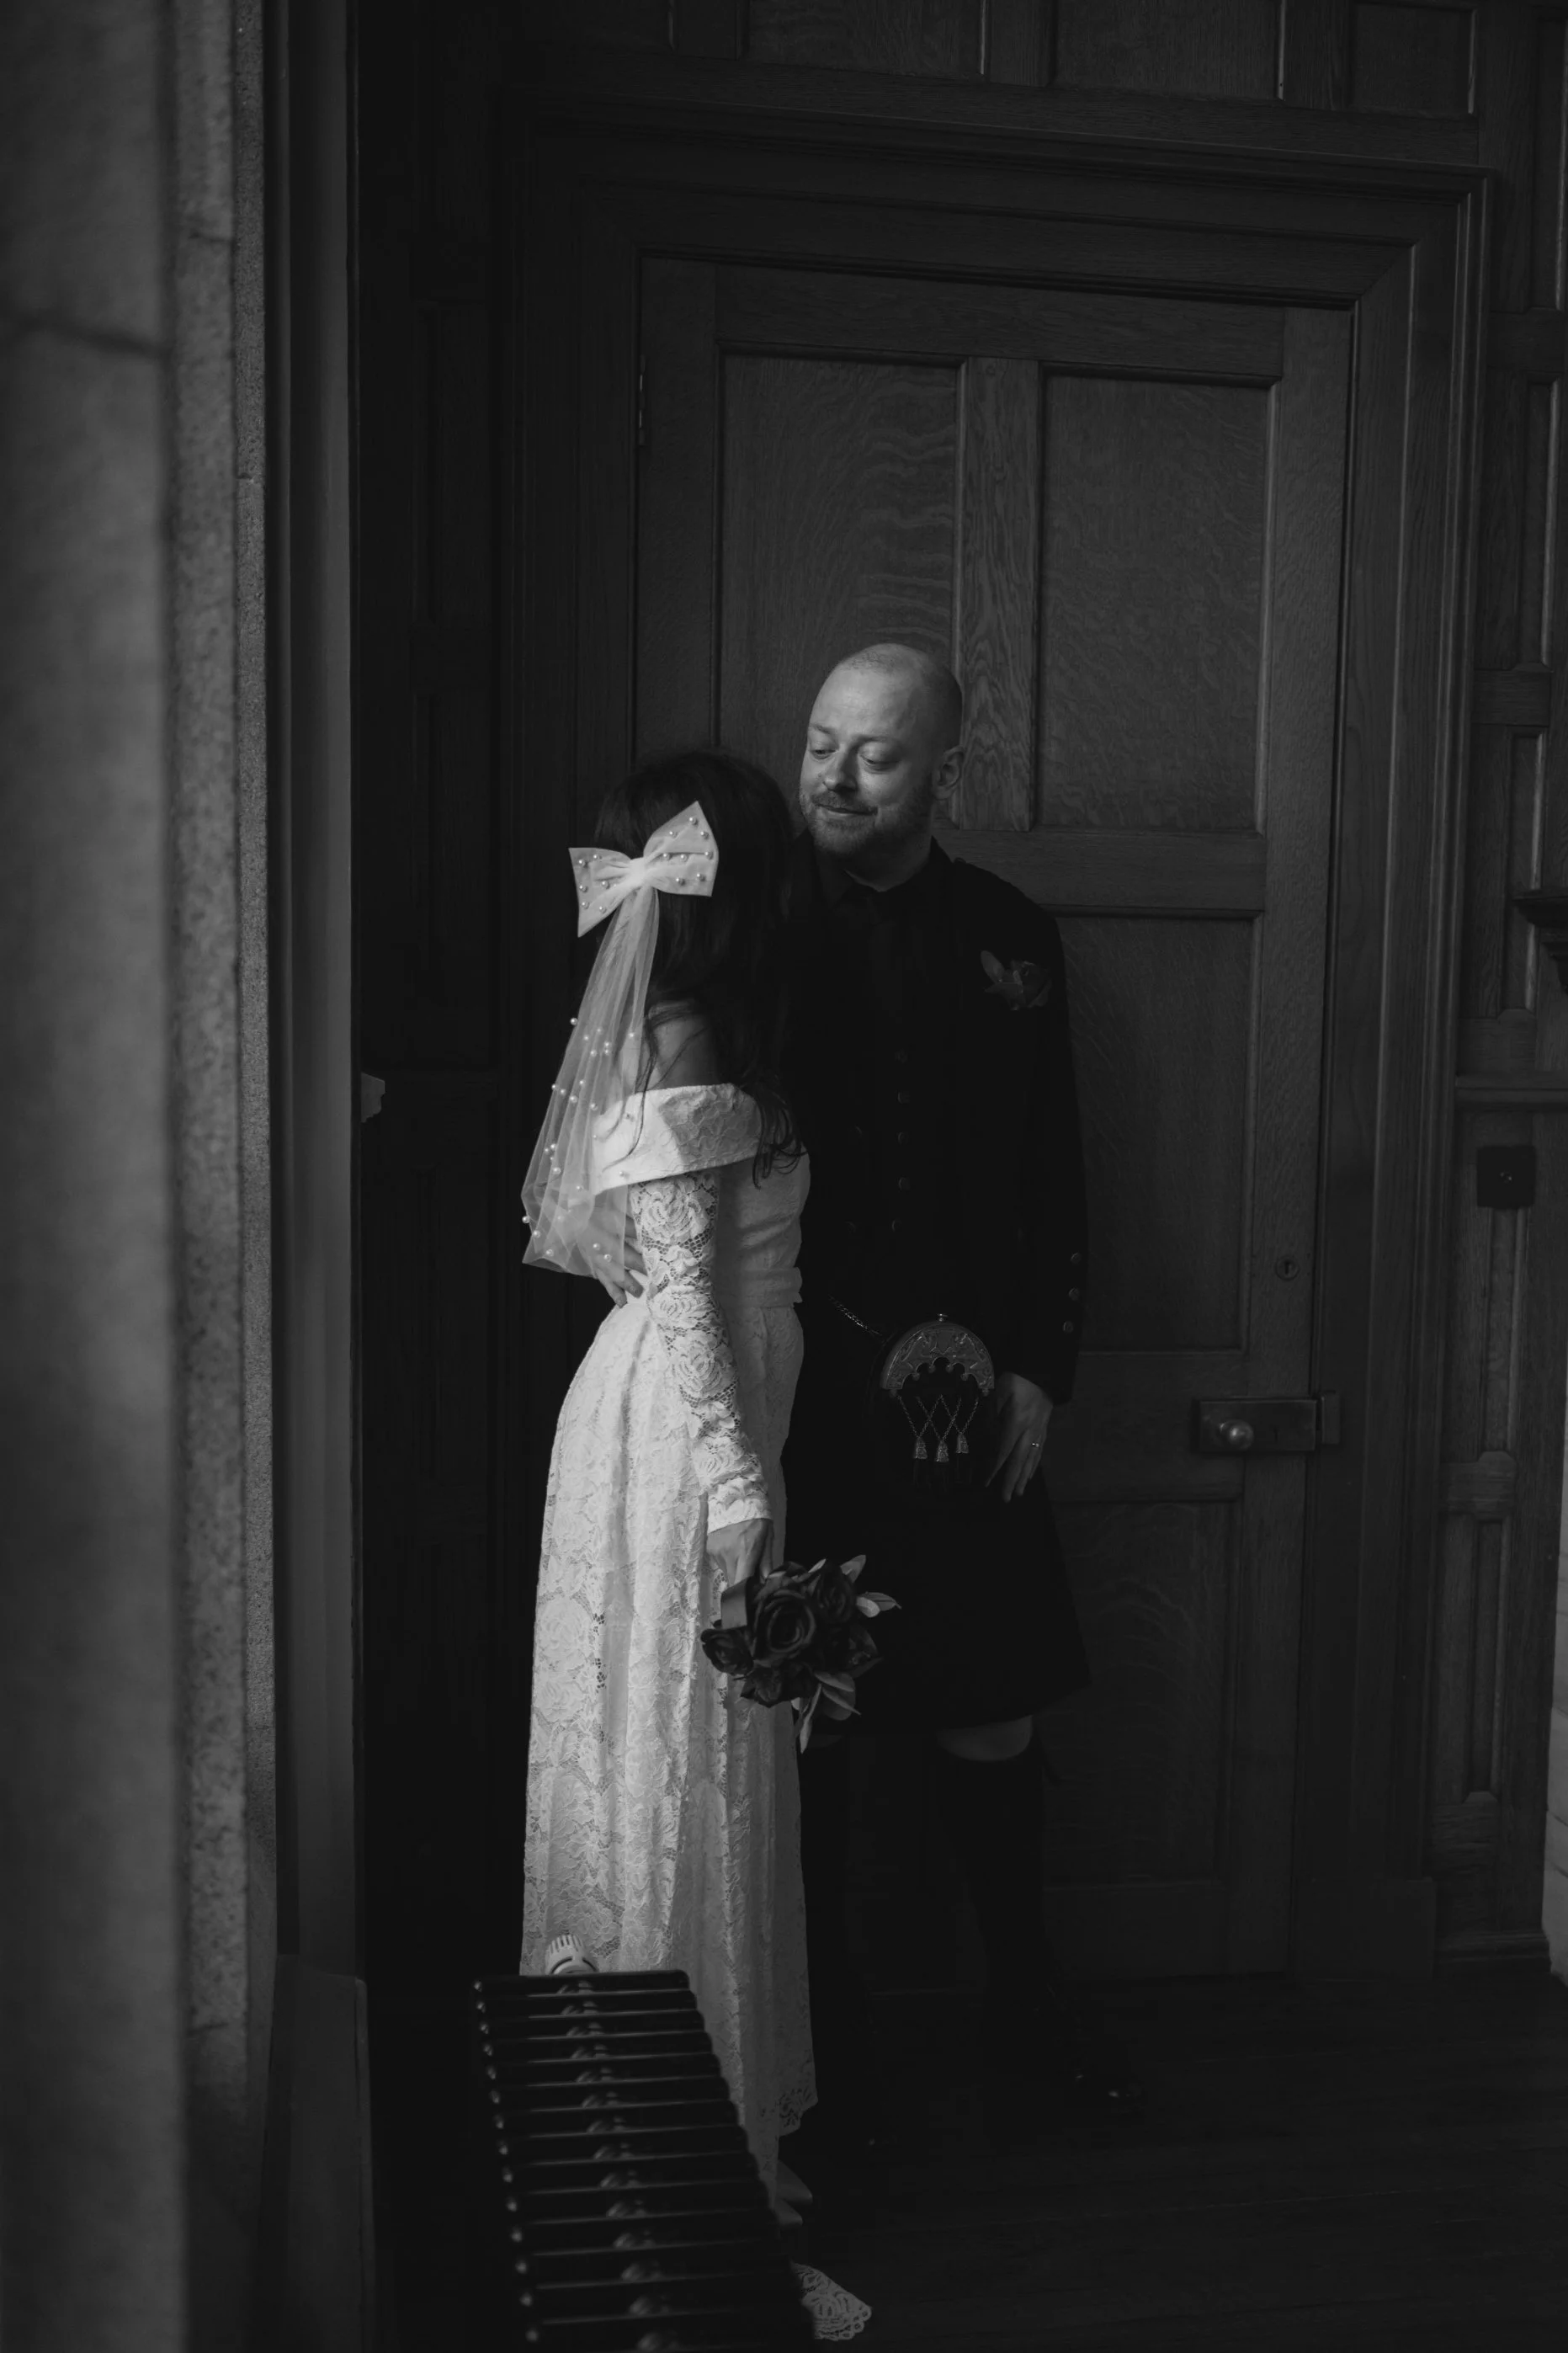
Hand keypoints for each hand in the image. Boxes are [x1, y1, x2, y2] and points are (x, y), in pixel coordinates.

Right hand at [706, 1516, 772, 1605]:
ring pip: (725, 1571)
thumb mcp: (767, 1538)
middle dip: (740, 1581)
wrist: (735, 1496)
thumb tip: (768, 1583)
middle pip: (732, 1580)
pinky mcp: (709, 1547)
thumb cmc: (756, 1518)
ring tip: (740, 1553)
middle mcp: (728, 1554)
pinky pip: (719, 1561)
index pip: (740, 1583)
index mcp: (745, 1553)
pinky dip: (726, 1559)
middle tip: (750, 1572)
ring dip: (733, 1569)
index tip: (749, 1597)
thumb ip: (766, 1562)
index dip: (743, 1593)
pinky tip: (731, 1547)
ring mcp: (716, 1551)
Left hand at [987, 1373, 1052, 1503]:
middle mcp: (1030, 1429)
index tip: (988, 1482)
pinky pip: (1039, 1450)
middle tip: (1006, 1498)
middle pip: (1019, 1459)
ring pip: (1031, 1458)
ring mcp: (1039, 1430)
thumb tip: (986, 1435)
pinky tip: (1029, 1475)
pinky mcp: (1044, 1429)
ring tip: (1018, 1492)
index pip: (1004, 1449)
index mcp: (1017, 1420)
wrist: (1042, 1371)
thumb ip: (992, 1413)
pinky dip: (1034, 1465)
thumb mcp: (1000, 1391)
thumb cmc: (1017, 1379)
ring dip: (1024, 1477)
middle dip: (1012, 1479)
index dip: (995, 1467)